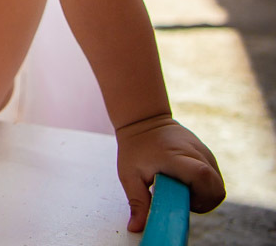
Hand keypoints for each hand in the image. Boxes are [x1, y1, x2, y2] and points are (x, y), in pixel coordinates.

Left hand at [115, 114, 224, 231]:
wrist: (144, 121)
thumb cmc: (135, 148)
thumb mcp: (130, 175)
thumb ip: (137, 202)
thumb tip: (136, 228)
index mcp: (177, 158)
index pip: (203, 177)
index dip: (198, 197)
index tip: (180, 200)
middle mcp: (197, 154)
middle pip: (217, 189)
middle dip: (203, 202)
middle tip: (180, 197)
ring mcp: (206, 154)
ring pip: (218, 186)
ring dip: (204, 195)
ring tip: (181, 188)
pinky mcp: (209, 155)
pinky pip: (215, 178)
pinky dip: (205, 186)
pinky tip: (186, 181)